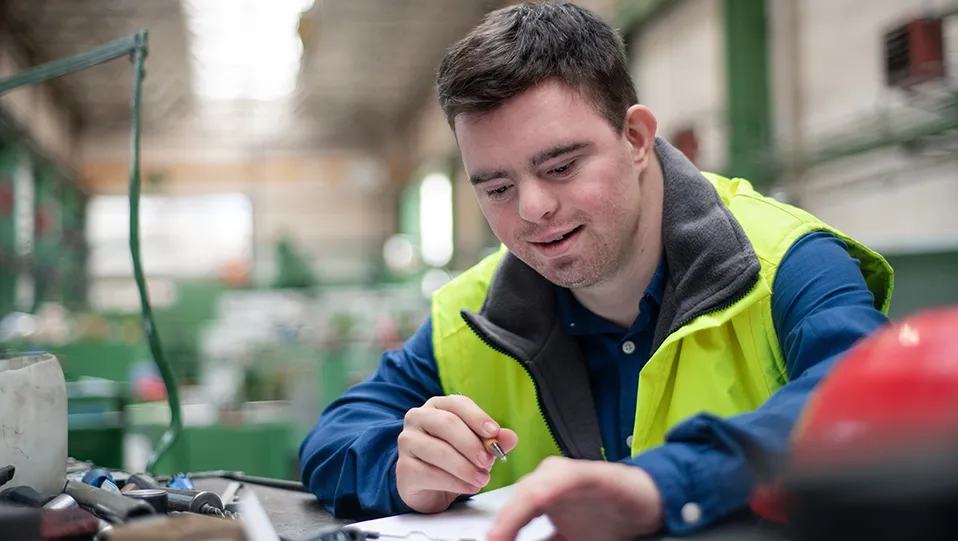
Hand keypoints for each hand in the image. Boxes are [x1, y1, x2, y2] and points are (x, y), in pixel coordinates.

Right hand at [396, 394, 518, 512]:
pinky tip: (469, 487)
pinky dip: (455, 482)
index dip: (477, 417)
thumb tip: (510, 437)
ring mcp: (407, 442)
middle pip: (446, 424)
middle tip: (488, 461)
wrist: (428, 487)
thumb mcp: (476, 448)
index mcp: (436, 406)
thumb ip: (493, 441)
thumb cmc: (452, 459)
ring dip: (465, 467)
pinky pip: (430, 474)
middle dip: (472, 444)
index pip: (457, 404)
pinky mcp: (404, 468)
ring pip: (439, 451)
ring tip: (483, 478)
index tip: (494, 432)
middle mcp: (418, 419)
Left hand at [486, 456, 663, 540]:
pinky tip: (542, 496)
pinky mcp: (594, 473)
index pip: (513, 510)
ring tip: (504, 529)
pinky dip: (554, 485)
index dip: (501, 528)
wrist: (647, 504)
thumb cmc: (609, 519)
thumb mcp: (569, 540)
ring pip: (537, 485)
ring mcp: (571, 476)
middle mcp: (551, 481)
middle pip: (519, 497)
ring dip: (519, 508)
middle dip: (505, 521)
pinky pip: (570, 477)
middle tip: (494, 540)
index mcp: (543, 495)